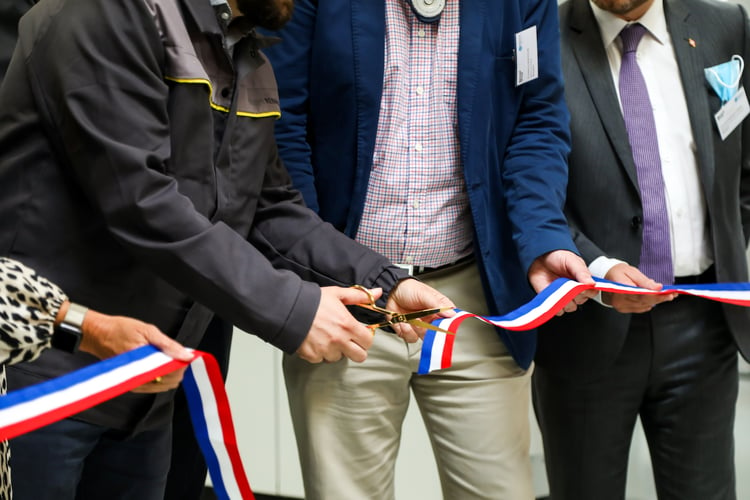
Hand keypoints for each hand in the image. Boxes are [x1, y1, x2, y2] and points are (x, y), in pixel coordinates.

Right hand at [69, 306, 192, 393]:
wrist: (98, 334)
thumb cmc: (120, 330)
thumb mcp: (148, 331)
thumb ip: (168, 345)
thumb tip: (186, 355)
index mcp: (143, 364)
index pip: (171, 373)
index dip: (181, 364)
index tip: (184, 355)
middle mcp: (138, 378)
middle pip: (169, 382)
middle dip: (177, 369)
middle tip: (176, 354)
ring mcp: (134, 383)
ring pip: (163, 386)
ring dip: (170, 373)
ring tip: (167, 357)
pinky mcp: (131, 384)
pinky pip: (153, 386)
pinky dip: (161, 377)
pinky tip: (160, 365)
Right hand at [296, 286, 377, 363]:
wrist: (287, 308)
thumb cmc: (312, 301)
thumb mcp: (337, 294)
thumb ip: (359, 295)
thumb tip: (377, 292)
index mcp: (348, 325)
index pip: (368, 342)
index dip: (365, 338)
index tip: (359, 333)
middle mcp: (339, 341)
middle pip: (359, 356)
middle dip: (356, 349)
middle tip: (348, 340)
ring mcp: (325, 350)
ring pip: (339, 358)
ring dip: (336, 351)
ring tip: (327, 337)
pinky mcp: (312, 356)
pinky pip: (322, 359)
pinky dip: (320, 353)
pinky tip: (316, 340)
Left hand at [384, 279, 455, 341]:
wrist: (390, 292)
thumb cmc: (408, 289)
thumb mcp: (425, 294)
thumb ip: (437, 305)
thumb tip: (451, 313)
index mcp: (438, 309)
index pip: (449, 321)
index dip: (447, 326)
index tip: (441, 326)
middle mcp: (430, 319)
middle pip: (436, 333)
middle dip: (428, 329)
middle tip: (421, 321)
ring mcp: (420, 326)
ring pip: (423, 337)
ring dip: (415, 329)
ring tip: (410, 318)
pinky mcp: (409, 330)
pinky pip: (410, 338)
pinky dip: (405, 330)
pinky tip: (403, 321)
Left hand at [528, 250, 595, 314]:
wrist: (539, 258)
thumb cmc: (557, 258)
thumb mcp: (572, 261)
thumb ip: (582, 272)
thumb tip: (592, 283)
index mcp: (583, 281)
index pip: (592, 292)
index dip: (588, 291)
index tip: (582, 286)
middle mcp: (575, 291)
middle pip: (581, 301)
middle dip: (575, 294)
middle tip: (567, 283)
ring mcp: (564, 297)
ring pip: (570, 308)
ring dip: (565, 300)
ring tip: (558, 287)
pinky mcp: (553, 302)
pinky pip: (557, 311)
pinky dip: (555, 305)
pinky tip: (552, 293)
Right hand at [601, 263, 676, 312]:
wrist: (605, 277)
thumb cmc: (618, 272)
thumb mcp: (631, 271)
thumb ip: (644, 281)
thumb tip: (657, 288)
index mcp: (620, 288)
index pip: (640, 294)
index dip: (655, 295)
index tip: (667, 293)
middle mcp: (619, 299)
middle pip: (643, 301)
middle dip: (659, 299)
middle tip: (672, 295)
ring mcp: (620, 306)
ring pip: (643, 306)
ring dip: (656, 301)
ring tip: (666, 295)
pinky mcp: (623, 309)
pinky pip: (639, 308)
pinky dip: (648, 304)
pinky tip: (654, 299)